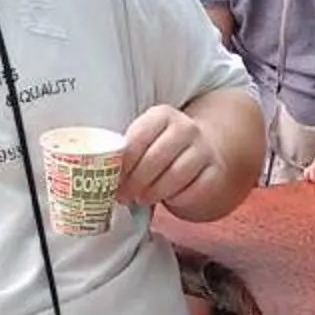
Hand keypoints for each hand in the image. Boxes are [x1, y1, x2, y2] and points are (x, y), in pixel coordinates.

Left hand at [116, 103, 230, 213]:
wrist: (205, 148)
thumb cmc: (163, 148)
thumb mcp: (146, 138)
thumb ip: (127, 150)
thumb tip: (100, 172)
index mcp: (162, 115)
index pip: (138, 138)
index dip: (123, 163)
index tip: (112, 179)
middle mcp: (186, 128)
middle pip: (155, 159)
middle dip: (135, 181)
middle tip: (124, 195)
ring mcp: (203, 149)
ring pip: (174, 176)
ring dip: (154, 192)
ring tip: (141, 198)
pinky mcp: (215, 171)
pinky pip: (193, 190)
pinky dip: (176, 198)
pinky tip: (167, 199)